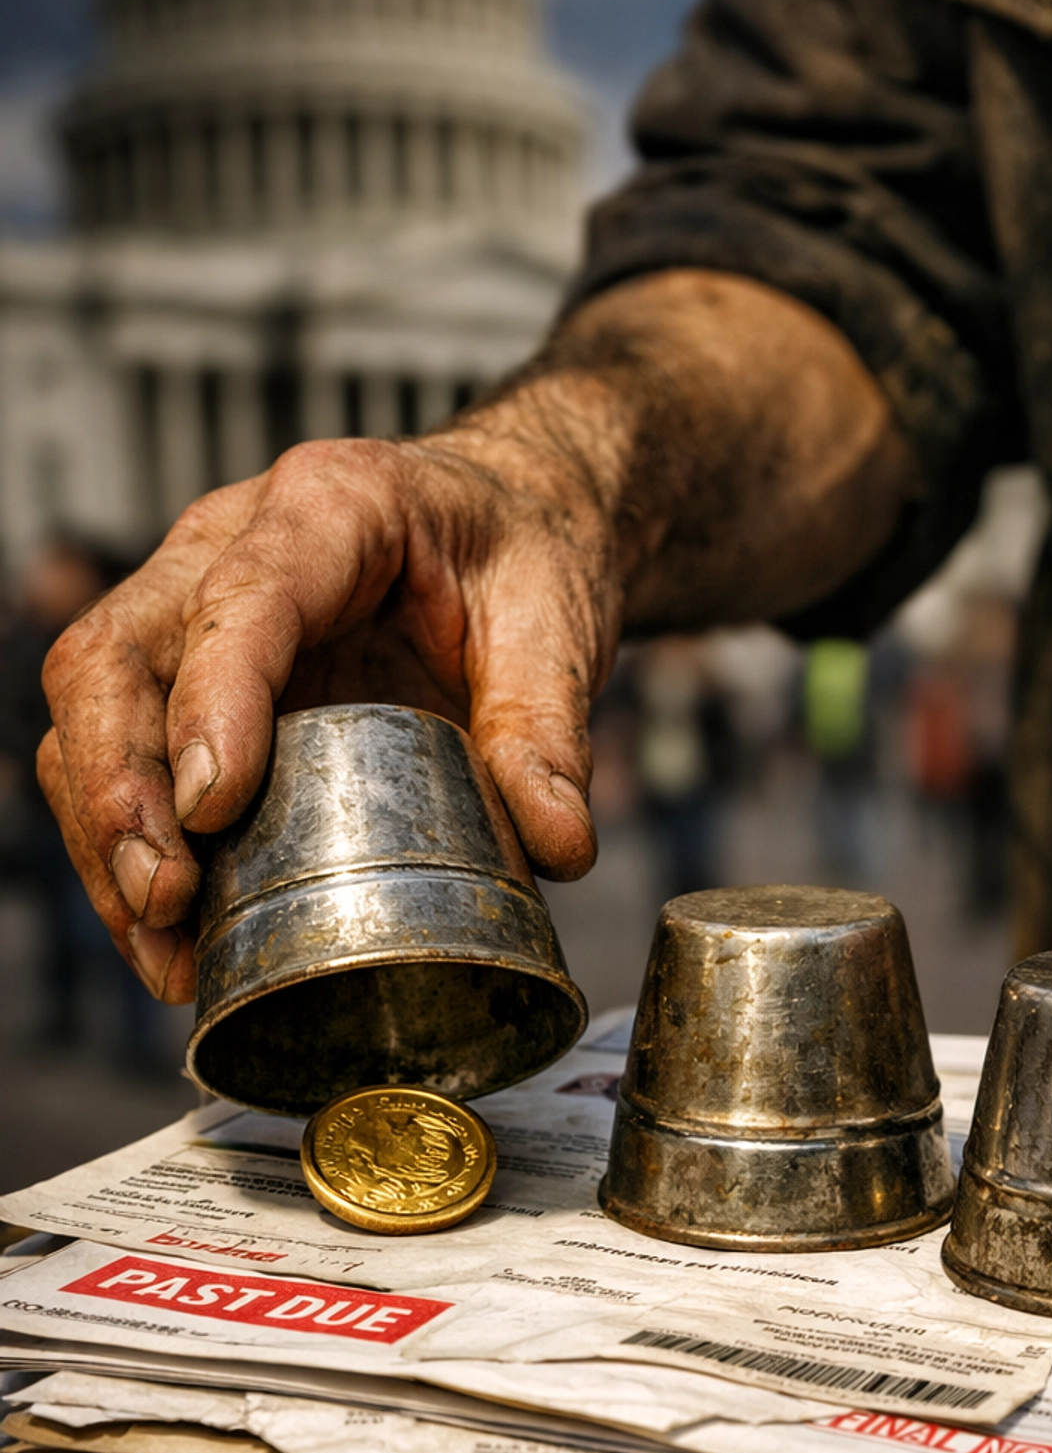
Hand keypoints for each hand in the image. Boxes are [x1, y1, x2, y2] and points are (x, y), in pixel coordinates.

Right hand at [39, 433, 617, 1003]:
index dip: (211, 703)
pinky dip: (127, 848)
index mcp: (330, 507)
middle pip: (115, 657)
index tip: (211, 807)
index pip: (240, 600)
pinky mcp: (186, 676)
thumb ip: (551, 732)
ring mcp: (191, 611)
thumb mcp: (556, 625)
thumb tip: (556, 846)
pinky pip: (122, 756)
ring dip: (108, 836)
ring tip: (163, 946)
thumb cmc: (517, 552)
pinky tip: (170, 936)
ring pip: (92, 712)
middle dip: (120, 790)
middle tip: (165, 899)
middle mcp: (227, 545)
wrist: (508, 524)